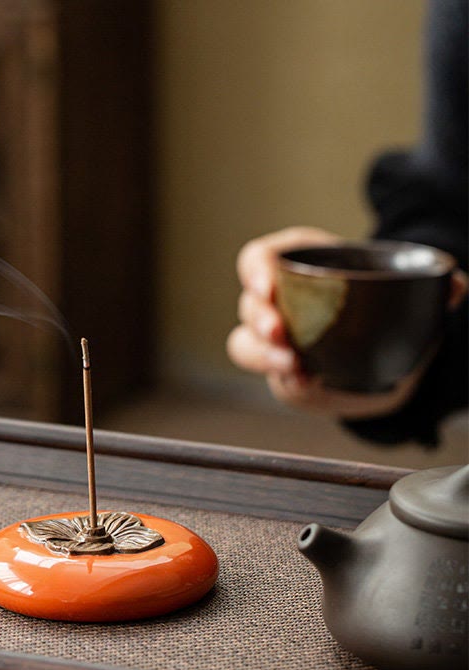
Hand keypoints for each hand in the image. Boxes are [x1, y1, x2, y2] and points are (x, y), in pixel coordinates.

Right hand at [225, 226, 465, 419]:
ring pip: (246, 345)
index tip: (268, 285)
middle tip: (279, 332)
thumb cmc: (381, 308)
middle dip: (260, 319)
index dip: (255, 271)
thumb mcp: (402, 289)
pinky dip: (285, 381)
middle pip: (249, 305)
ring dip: (263, 355)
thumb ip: (430, 285)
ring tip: (290, 366)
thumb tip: (453, 286)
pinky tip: (303, 384)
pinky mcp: (283, 373)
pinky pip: (272, 376)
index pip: (257, 260)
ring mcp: (275, 342)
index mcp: (295, 266)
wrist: (385, 354)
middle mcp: (277, 303)